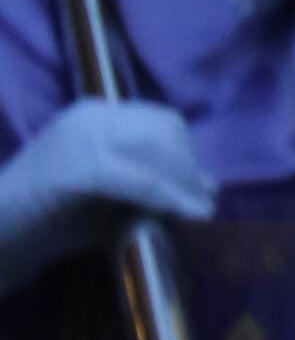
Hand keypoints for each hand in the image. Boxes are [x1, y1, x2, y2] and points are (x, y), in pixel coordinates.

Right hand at [0, 95, 214, 309]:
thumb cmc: (43, 224)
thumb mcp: (104, 200)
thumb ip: (146, 189)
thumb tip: (207, 188)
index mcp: (94, 116)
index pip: (161, 122)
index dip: (186, 156)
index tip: (202, 189)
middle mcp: (89, 117)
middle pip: (165, 130)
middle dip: (189, 168)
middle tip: (204, 203)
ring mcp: (81, 138)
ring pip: (157, 150)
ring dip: (184, 183)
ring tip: (200, 212)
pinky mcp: (77, 168)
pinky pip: (139, 179)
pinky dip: (169, 197)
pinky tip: (187, 216)